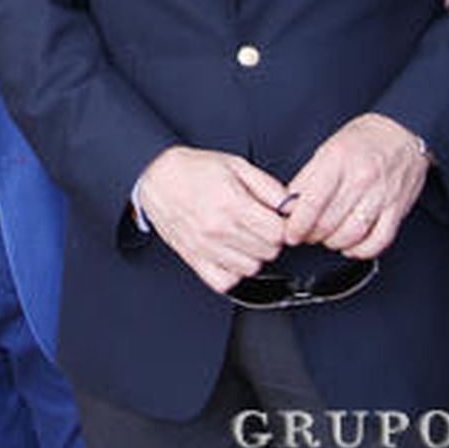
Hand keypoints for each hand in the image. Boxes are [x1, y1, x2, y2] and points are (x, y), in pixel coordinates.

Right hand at [135, 146, 287, 293]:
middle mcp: (218, 228)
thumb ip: (269, 187)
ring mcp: (205, 247)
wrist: (157, 176)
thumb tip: (290, 206)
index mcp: (232, 203)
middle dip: (269, 239)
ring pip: (250, 269)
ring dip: (253, 255)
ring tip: (243, 237)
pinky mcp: (194, 259)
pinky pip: (224, 282)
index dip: (282, 225)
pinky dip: (233, 272)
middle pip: (268, 252)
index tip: (275, 219)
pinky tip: (231, 254)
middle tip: (258, 225)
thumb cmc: (194, 169)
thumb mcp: (237, 165)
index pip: (277, 233)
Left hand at [282, 113, 428, 258]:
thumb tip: (288, 205)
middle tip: (305, 235)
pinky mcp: (398, 208)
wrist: (401, 132)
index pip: (312, 203)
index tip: (290, 234)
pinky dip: (362, 250)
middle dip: (312, 235)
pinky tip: (351, 246)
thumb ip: (306, 179)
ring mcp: (381, 195)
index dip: (297, 225)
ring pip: (352, 235)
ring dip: (333, 243)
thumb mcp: (326, 149)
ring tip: (326, 238)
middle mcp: (360, 178)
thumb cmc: (361, 141)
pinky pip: (379, 240)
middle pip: (329, 222)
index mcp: (337, 161)